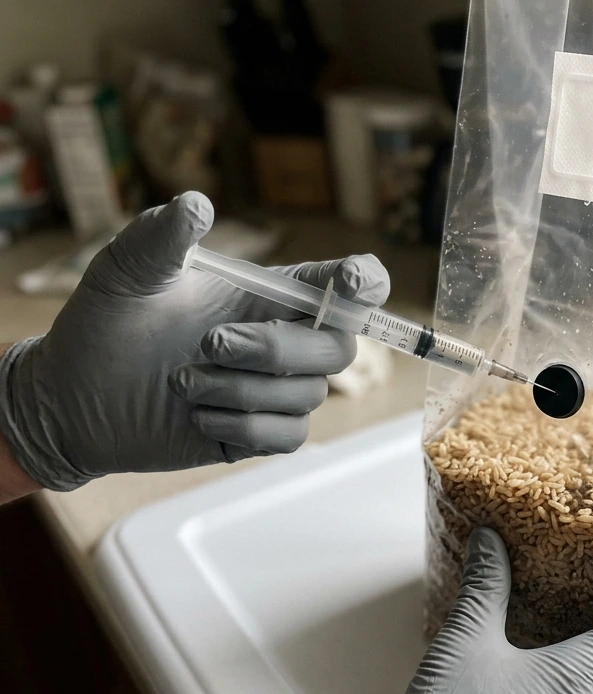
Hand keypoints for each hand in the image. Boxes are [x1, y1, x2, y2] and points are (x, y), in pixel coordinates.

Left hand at [0, 192, 388, 490]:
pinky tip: (197, 415)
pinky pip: (288, 434)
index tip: (351, 283)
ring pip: (306, 395)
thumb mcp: (125, 272)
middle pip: (337, 348)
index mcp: (267, 294)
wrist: (71, 399)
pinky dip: (243, 425)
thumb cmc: (103, 325)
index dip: (365, 283)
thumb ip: (160, 236)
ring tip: (182, 382)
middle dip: (276, 348)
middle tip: (208, 344)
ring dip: (241, 389)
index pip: (342, 286)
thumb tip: (197, 204)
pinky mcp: (260, 433)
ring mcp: (275, 390)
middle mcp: (282, 340)